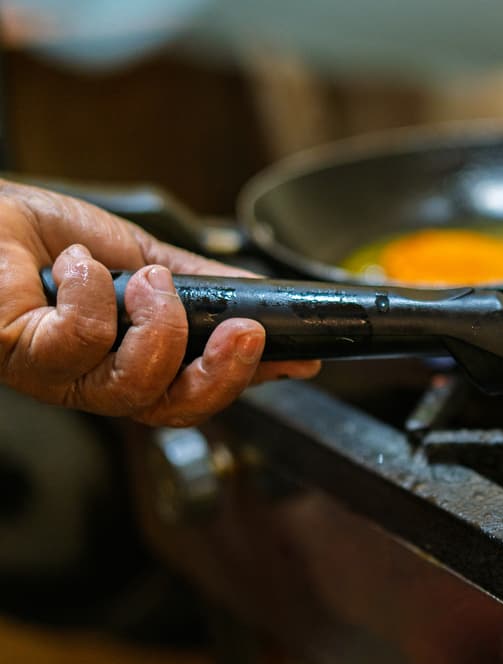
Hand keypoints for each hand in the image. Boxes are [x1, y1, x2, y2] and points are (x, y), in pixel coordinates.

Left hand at [0, 180, 319, 426]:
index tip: (298, 358)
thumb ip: (195, 283)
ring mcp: (57, 376)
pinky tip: (79, 265)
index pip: (197, 389)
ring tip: (147, 280)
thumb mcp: (139, 254)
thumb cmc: (35, 235)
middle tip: (245, 331)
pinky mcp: (23, 357)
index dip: (248, 380)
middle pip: (175, 412)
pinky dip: (94, 294)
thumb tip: (258, 299)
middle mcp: (94, 381)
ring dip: (159, 326)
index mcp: (126, 361)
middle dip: (221, 374)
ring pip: (136, 387)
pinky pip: (84, 342)